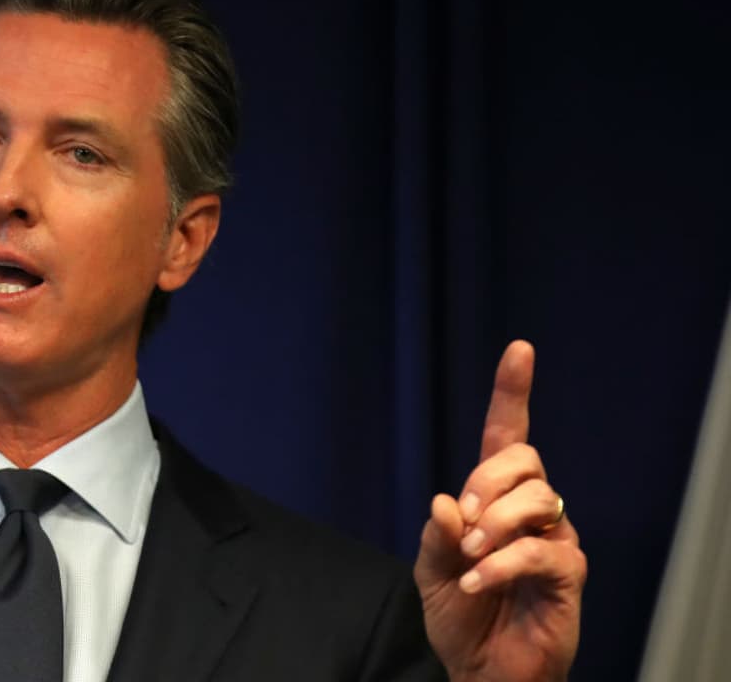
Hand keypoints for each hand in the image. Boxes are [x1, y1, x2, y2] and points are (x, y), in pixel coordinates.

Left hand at [413, 340, 587, 681]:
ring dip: (495, 522)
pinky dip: (502, 563)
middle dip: (488, 479)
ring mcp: (555, 539)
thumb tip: (446, 500)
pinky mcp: (568, 574)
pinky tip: (478, 581)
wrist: (483, 670)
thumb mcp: (432, 571)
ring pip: (539, 498)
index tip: (519, 350)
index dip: (511, 393)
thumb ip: (437, 535)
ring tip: (470, 556)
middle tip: (464, 521)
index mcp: (497, 500)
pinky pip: (542, 550)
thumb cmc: (463, 616)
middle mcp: (533, 511)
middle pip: (524, 459)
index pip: (506, 436)